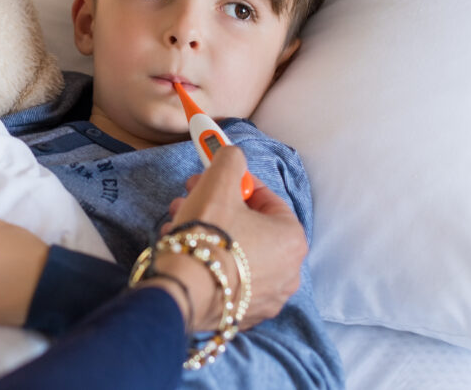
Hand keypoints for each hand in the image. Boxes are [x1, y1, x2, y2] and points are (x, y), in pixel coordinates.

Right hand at [152, 147, 306, 330]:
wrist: (183, 291)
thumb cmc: (207, 234)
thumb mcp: (219, 181)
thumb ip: (231, 159)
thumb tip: (232, 155)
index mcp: (292, 239)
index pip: (267, 199)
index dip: (235, 184)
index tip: (212, 179)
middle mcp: (289, 272)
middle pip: (250, 227)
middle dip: (217, 207)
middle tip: (190, 198)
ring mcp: (267, 298)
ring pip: (237, 253)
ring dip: (208, 233)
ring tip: (178, 224)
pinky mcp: (243, 315)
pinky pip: (229, 279)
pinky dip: (210, 263)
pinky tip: (185, 252)